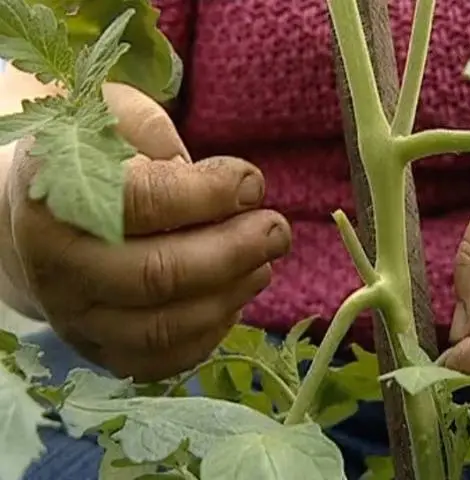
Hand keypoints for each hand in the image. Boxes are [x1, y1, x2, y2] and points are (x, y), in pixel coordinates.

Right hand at [0, 82, 290, 381]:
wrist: (46, 224)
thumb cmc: (90, 163)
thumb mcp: (110, 117)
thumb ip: (157, 134)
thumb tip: (224, 187)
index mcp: (55, 198)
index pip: (141, 203)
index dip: (210, 194)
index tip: (252, 183)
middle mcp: (57, 269)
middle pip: (158, 276)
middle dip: (234, 252)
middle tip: (277, 231)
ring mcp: (76, 320)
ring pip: (165, 327)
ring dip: (231, 294)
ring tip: (263, 262)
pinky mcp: (101, 351)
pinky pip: (162, 360)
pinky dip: (210, 332)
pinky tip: (233, 296)